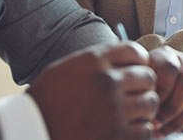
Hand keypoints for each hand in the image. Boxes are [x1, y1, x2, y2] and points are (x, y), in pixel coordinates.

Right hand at [28, 42, 157, 139]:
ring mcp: (114, 109)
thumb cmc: (47, 100)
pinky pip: (146, 129)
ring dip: (144, 109)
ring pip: (151, 103)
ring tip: (131, 115)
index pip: (135, 52)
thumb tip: (127, 58)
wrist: (31, 129)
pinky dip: (140, 131)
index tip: (135, 72)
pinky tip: (128, 131)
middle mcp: (107, 81)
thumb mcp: (68, 68)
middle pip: (148, 77)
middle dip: (143, 87)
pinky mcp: (117, 135)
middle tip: (133, 97)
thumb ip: (98, 61)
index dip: (139, 62)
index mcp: (94, 61)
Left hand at [147, 46, 182, 136]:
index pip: (170, 68)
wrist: (150, 87)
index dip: (161, 91)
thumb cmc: (141, 86)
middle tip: (157, 124)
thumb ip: (141, 87)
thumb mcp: (136, 81)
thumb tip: (145, 107)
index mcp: (166, 55)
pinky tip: (180, 130)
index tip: (150, 107)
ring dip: (180, 120)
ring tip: (164, 131)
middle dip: (171, 109)